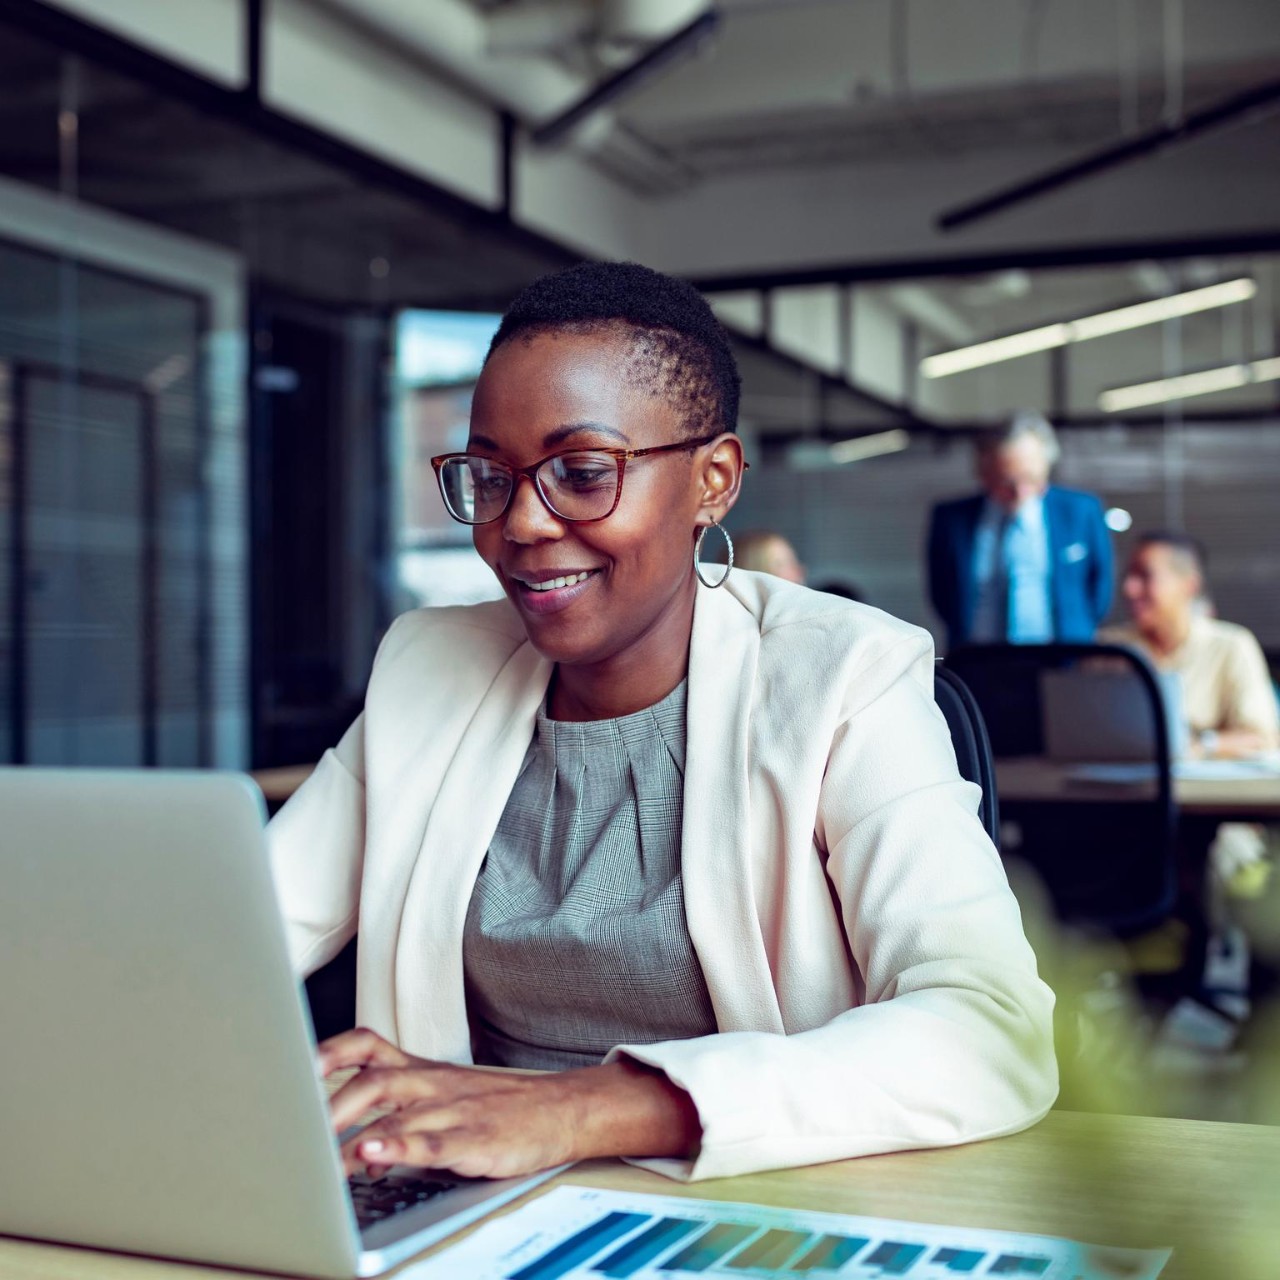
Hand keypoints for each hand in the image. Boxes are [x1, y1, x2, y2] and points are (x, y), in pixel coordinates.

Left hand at [318, 1027, 700, 1179]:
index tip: (288, 1066)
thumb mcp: (443, 1093)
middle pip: (370, 1081)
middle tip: (290, 1131)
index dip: (327, 1053)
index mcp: (421, 1070)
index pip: (367, 1046)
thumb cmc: (495, 1106)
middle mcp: (431, 1084)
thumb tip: (344, 1138)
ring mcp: (452, 1110)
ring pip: (394, 1111)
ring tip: (316, 1153)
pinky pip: (431, 1141)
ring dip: (350, 1132)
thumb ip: (395, 1107)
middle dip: (327, 1107)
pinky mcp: (474, 1140)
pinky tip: (372, 1155)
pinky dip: (398, 1147)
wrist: (560, 1110)